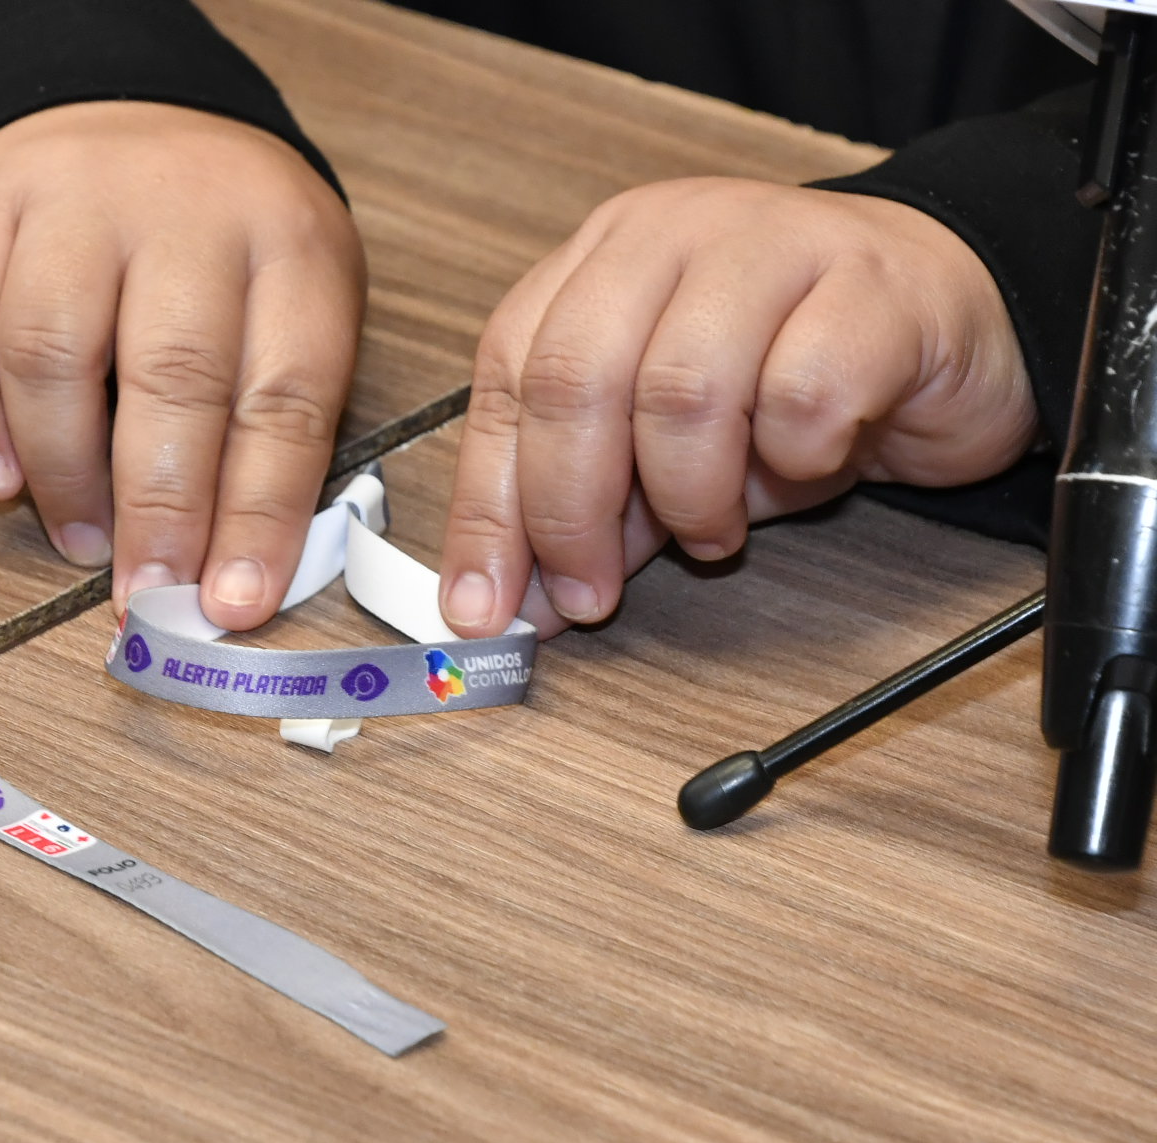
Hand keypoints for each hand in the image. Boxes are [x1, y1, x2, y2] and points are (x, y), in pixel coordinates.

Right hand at [0, 101, 365, 629]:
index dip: (258, 512)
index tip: (232, 601)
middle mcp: (186, 208)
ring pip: (52, 349)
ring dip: (63, 471)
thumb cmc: (227, 249)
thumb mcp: (298, 307)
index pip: (286, 395)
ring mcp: (77, 195)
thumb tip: (236, 573)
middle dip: (159, 508)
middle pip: (172, 374)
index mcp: (291, 245)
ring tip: (80, 541)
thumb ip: (276, 425)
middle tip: (146, 594)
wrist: (137, 116)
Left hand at [437, 177, 1037, 638]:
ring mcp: (772, 243)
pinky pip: (805, 396)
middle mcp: (670, 236)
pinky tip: (810, 465)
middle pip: (576, 378)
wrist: (956, 316)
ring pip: (682, 390)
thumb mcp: (671, 448)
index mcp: (601, 262)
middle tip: (592, 595)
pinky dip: (794, 460)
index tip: (484, 607)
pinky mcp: (871, 285)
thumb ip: (597, 510)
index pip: (508, 375)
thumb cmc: (798, 375)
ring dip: (687, 495)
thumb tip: (521, 605)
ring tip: (713, 532)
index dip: (488, 503)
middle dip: (569, 513)